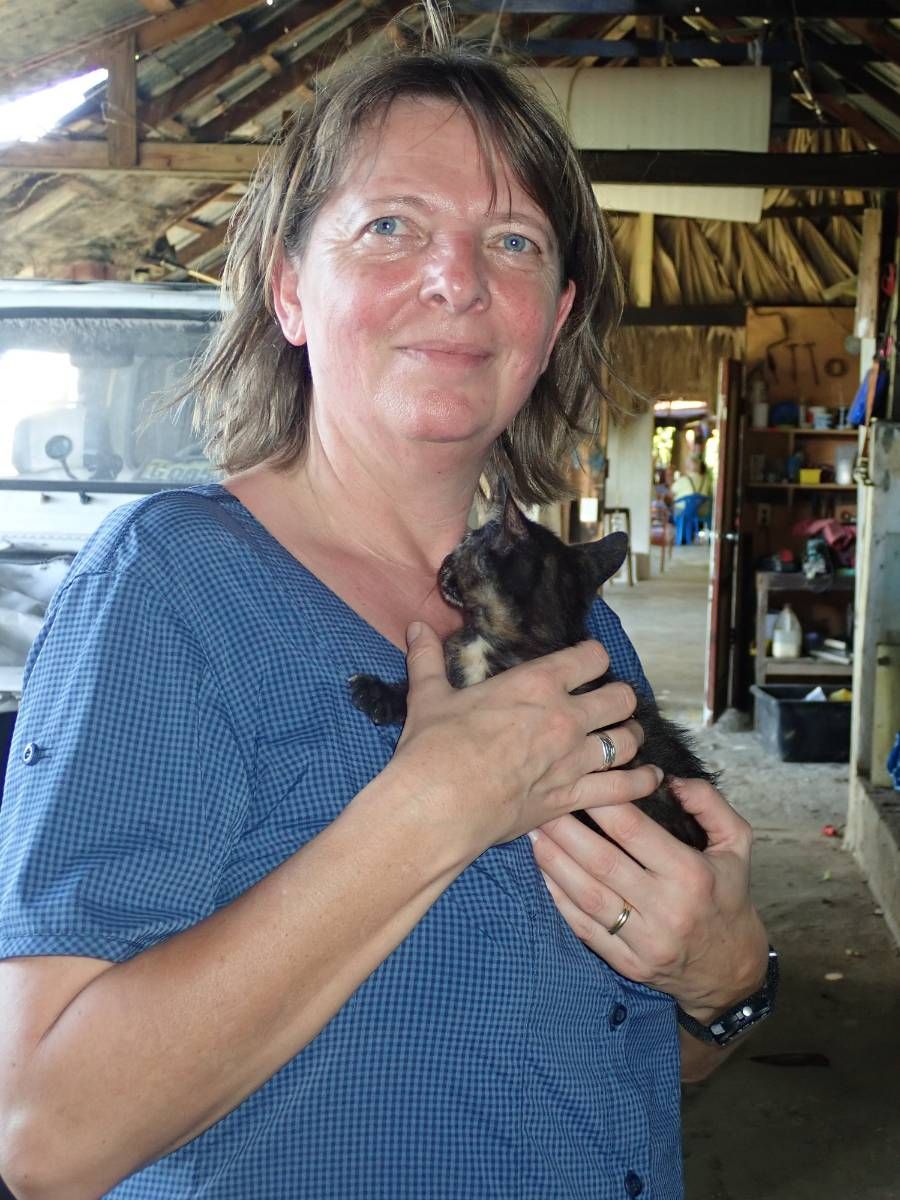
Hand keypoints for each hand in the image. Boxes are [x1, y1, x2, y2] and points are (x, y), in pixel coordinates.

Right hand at [386, 622, 662, 861]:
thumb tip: (415, 628)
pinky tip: (649, 778)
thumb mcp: (429, 696)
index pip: (590, 657)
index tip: (587, 664)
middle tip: (610, 704)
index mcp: (537, 683)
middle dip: (619, 699)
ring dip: (630, 737)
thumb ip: (427, 659)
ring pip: (627, 741)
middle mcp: (566, 717)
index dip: (592, 658)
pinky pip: (623, 788)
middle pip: (620, 698)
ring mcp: (574, 759)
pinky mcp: (573, 798)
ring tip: (625, 738)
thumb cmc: (434, 747)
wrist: (438, 804)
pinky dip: (641, 782)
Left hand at [531, 777, 769, 1017]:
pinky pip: (584, 928)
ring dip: (553, 862)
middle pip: (601, 862)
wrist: (731, 970)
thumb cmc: (728, 895)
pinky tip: (541, 873)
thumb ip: (710, 804)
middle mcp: (665, 909)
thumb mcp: (738, 844)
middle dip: (564, 829)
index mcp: (690, 874)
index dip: (601, 803)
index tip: (579, 780)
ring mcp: (644, 941)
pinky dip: (558, 899)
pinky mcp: (627, 964)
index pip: (633, 831)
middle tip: (540, 803)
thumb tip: (673, 779)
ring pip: (586, 895)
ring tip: (531, 832)